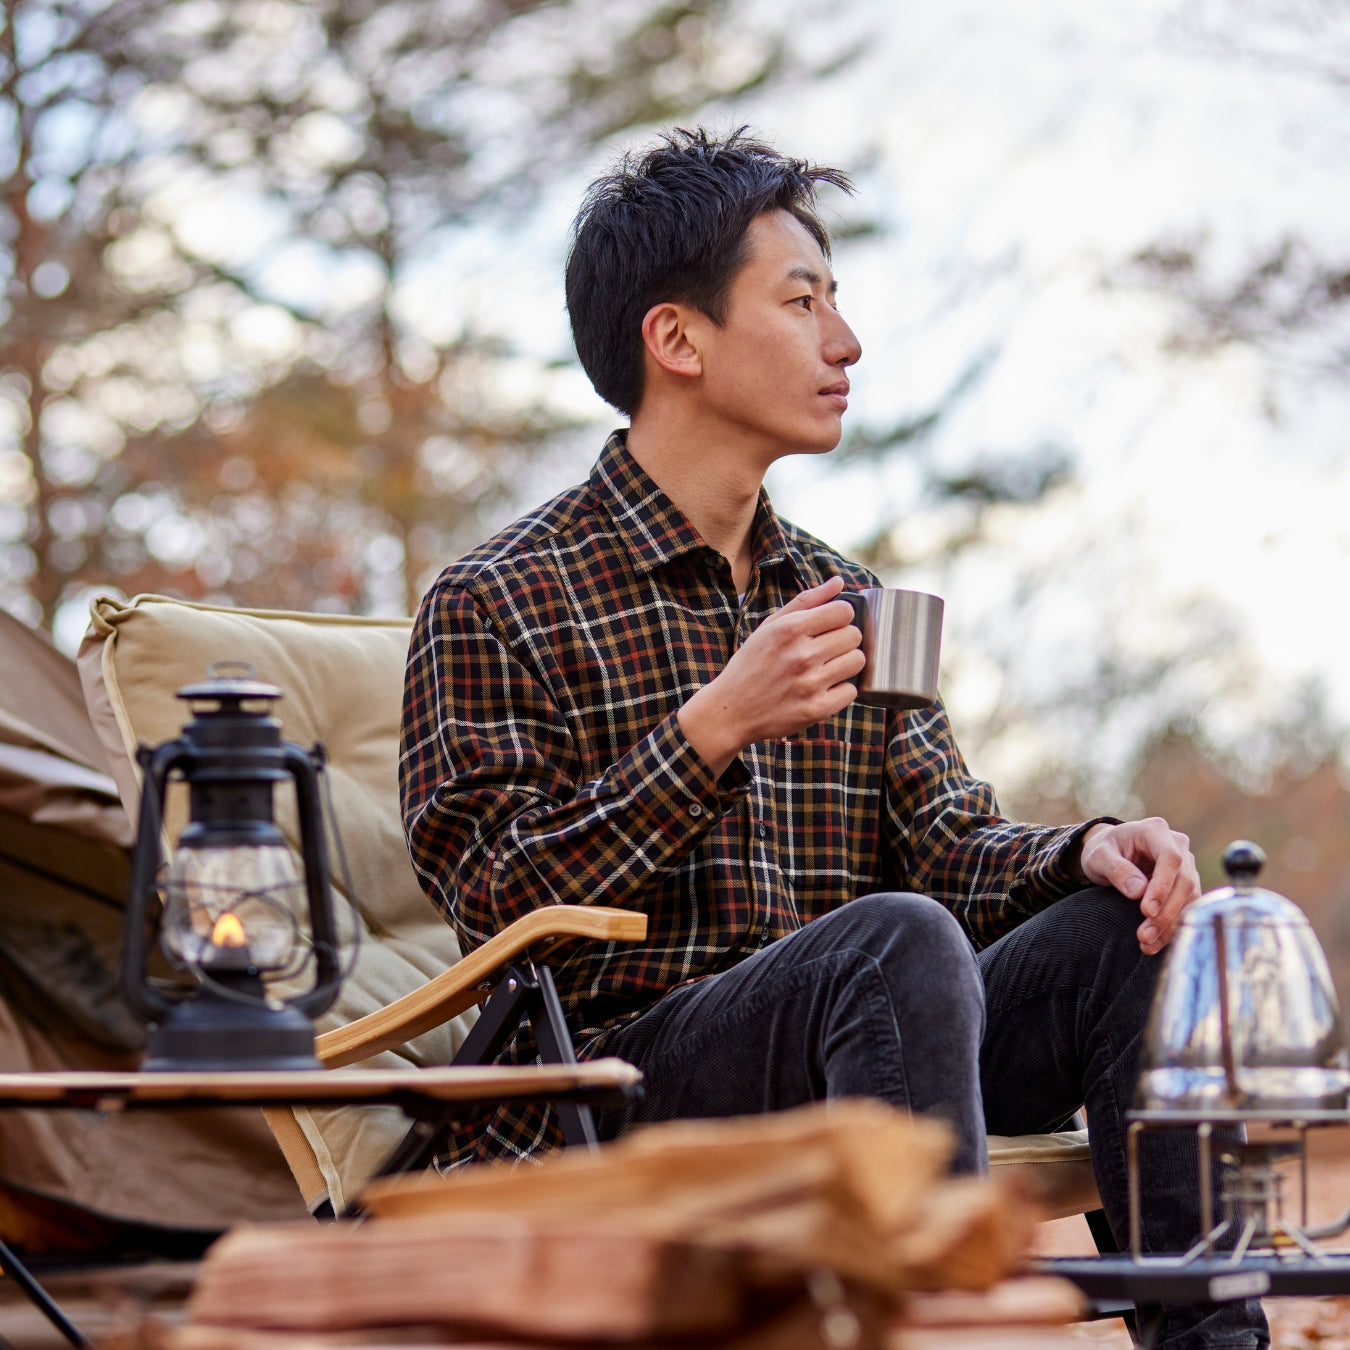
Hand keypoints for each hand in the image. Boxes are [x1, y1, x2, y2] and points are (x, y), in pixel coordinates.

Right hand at [678, 575, 864, 775]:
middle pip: (854, 635)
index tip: (830, 625)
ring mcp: (810, 684)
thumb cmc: (751, 664)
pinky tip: (822, 689)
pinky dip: (840, 690)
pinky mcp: (816, 709)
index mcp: (790, 629)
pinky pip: (851, 691)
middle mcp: (802, 655)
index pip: (844, 611)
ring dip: (845, 664)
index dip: (840, 616)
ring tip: (825, 668)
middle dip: (843, 640)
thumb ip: (806, 601)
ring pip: (857, 661)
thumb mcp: (770, 626)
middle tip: (825, 649)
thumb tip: (838, 582)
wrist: (731, 710)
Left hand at [1078, 818, 1199, 954]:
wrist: (1110, 852)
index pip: (1170, 858)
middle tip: (1144, 935)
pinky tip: (1156, 943)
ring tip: (1147, 943)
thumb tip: (1138, 892)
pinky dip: (1172, 927)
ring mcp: (1186, 865)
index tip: (1146, 910)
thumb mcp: (1098, 856)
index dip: (1162, 886)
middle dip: (1165, 912)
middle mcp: (1177, 845)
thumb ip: (1116, 869)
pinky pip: (1186, 907)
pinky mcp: (1186, 884)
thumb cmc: (1104, 850)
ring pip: (1189, 897)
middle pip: (1183, 881)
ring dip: (1170, 924)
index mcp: (1155, 831)